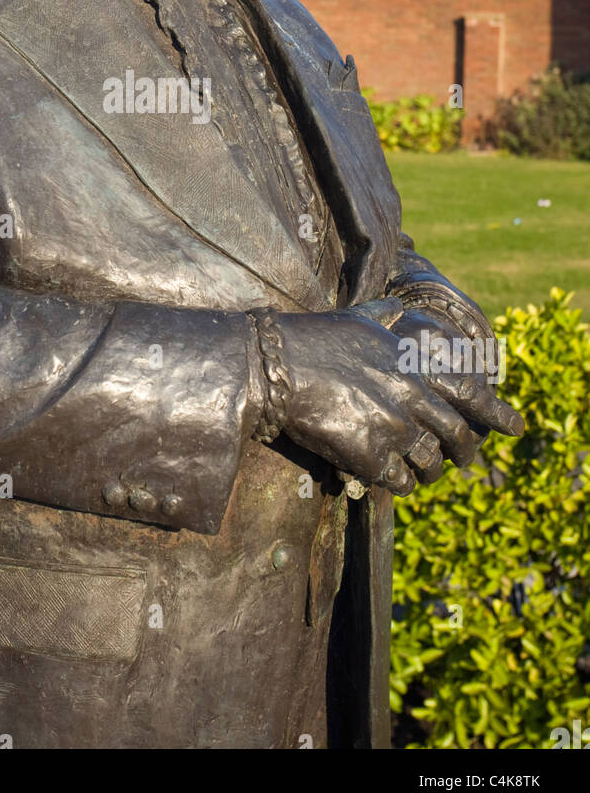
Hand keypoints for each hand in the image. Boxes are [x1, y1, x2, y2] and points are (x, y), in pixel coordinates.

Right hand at [273, 300, 519, 495]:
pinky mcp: (370, 456)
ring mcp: (393, 428)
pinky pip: (400, 480)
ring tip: (426, 474)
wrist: (279, 368)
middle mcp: (411, 396)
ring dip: (431, 472)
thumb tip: (396, 311)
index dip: (496, 413)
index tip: (515, 427)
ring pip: (432, 463)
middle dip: (465, 452)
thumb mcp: (358, 321)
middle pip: (457, 435)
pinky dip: (401, 482)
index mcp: (412, 363)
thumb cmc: (314, 340)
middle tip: (465, 459)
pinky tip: (393, 477)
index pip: (470, 391)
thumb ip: (386, 321)